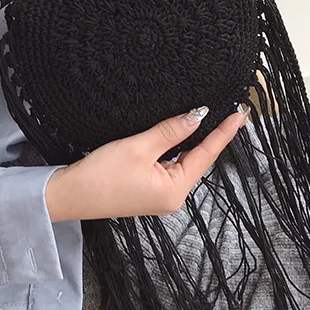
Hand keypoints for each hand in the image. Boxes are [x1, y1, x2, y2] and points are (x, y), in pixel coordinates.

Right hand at [46, 105, 248, 221]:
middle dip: (209, 136)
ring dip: (190, 142)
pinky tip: (177, 135)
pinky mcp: (147, 191)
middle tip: (228, 112)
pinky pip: (169, 167)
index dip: (223, 133)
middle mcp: (171, 197)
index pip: (206, 154)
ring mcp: (159, 196)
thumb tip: (197, 116)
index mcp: (174, 190)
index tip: (240, 114)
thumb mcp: (139, 147)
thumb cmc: (101, 175)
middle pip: (196, 160)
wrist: (69, 196)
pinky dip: (174, 150)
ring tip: (205, 118)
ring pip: (182, 162)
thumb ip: (170, 131)